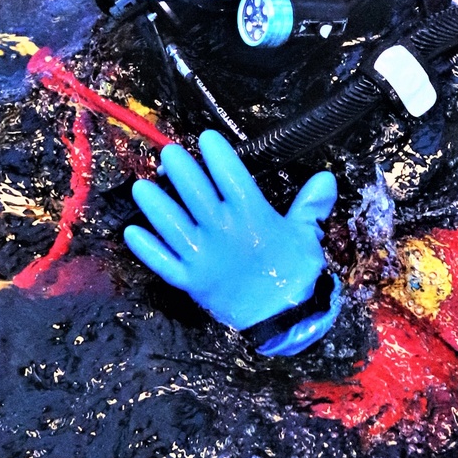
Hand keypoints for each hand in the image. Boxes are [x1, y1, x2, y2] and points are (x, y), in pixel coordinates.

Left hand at [125, 129, 337, 331]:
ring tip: (141, 187)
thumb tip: (326, 178)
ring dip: (155, 205)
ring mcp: (203, 256)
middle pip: (195, 194)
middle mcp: (223, 231)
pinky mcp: (190, 280)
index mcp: (252, 215)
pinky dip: (147, 249)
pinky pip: (163, 262)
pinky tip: (131, 233)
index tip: (206, 138)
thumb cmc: (295, 272)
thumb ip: (310, 205)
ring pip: (172, 225)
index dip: (217, 155)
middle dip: (180, 170)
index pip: (231, 176)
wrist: (283, 319)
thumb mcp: (306, 235)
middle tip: (168, 153)